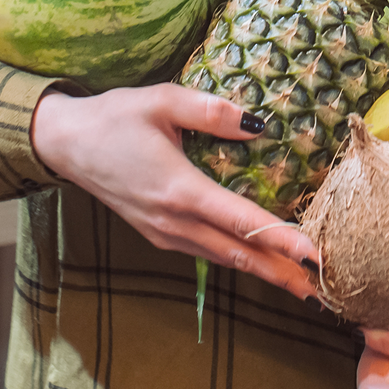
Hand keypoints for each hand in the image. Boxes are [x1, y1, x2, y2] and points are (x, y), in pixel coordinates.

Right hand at [31, 83, 318, 301]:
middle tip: (323, 289)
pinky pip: (206, 253)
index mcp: (179, 189)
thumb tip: (258, 125)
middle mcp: (173, 221)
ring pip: (223, 259)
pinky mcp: (158, 233)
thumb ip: (211, 110)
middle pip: (238, 254)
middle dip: (282, 272)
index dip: (280, 240)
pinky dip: (237, 260)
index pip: (241, 221)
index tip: (314, 256)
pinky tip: (257, 261)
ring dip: (263, 271)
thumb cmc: (114, 117)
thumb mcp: (162, 100)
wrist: (65, 143)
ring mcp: (164, 232)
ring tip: (300, 284)